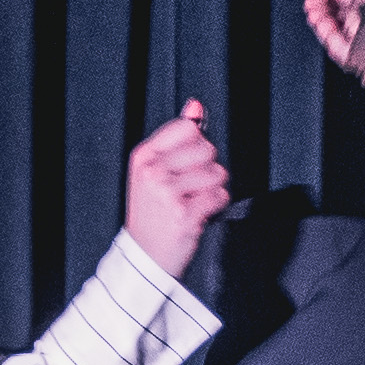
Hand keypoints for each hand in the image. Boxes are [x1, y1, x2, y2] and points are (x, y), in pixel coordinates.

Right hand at [122, 100, 229, 276]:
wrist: (144, 257)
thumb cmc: (152, 214)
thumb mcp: (155, 171)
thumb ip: (177, 137)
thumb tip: (195, 106)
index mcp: (144, 157)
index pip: (188, 129)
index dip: (196, 146)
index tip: (184, 165)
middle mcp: (153, 172)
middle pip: (207, 149)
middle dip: (206, 169)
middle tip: (188, 189)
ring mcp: (167, 193)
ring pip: (217, 174)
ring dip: (212, 190)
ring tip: (192, 202)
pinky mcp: (184, 214)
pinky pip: (219, 196)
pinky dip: (215, 206)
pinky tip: (197, 213)